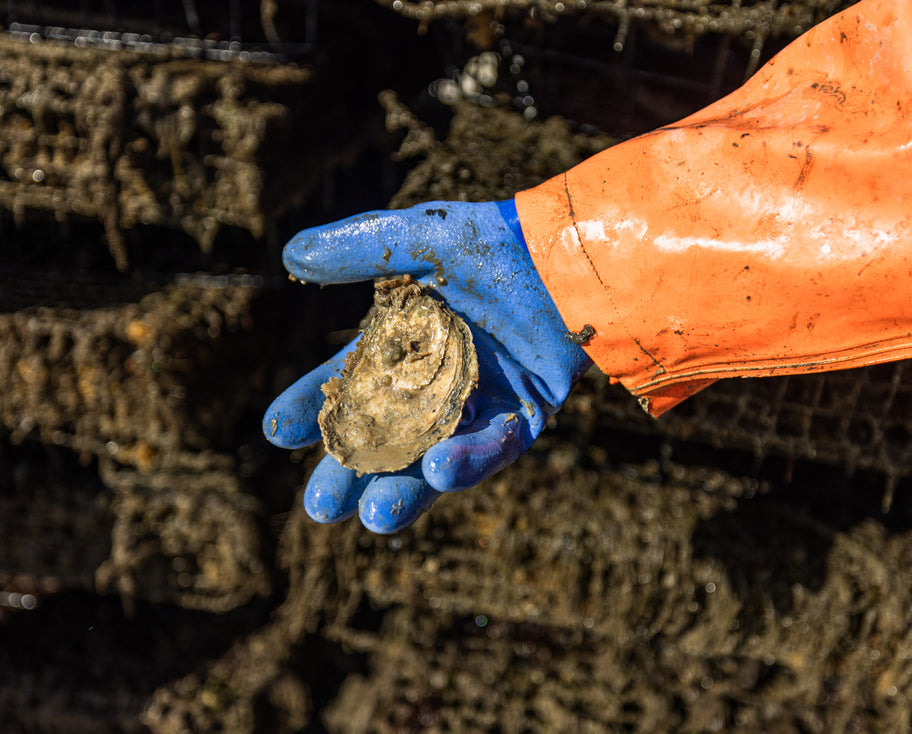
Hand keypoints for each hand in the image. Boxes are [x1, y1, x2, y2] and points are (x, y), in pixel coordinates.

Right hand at [262, 200, 591, 532]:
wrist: (568, 251)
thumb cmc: (492, 242)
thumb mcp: (418, 239)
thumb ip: (360, 249)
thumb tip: (291, 254)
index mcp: (403, 346)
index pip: (348, 384)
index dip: (314, 406)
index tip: (276, 431)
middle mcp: (436, 383)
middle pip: (386, 440)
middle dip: (351, 474)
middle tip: (320, 507)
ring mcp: (480, 404)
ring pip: (436, 457)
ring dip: (408, 488)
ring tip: (375, 517)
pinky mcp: (524, 415)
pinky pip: (496, 445)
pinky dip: (470, 459)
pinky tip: (441, 472)